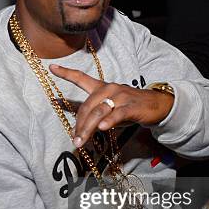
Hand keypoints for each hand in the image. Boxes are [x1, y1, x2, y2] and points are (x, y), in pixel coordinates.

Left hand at [50, 65, 173, 147]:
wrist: (156, 105)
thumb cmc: (130, 107)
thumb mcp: (111, 109)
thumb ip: (95, 116)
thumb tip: (80, 131)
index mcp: (102, 87)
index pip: (81, 78)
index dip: (66, 73)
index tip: (52, 68)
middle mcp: (109, 89)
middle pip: (87, 107)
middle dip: (79, 125)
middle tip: (74, 140)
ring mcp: (120, 96)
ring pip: (98, 112)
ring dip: (88, 128)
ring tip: (81, 141)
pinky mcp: (131, 106)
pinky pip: (117, 114)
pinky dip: (109, 121)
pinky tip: (102, 128)